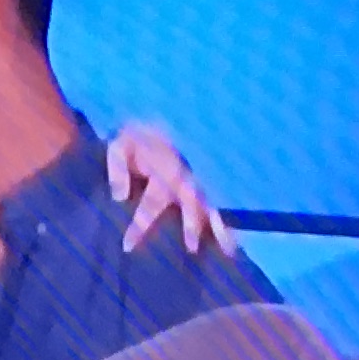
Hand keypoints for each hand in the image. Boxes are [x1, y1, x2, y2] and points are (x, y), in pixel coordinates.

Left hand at [106, 120, 235, 257]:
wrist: (163, 110)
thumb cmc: (140, 133)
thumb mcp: (121, 144)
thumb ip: (118, 168)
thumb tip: (120, 196)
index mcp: (163, 171)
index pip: (151, 204)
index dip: (140, 226)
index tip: (128, 246)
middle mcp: (186, 176)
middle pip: (191, 204)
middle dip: (192, 226)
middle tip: (192, 249)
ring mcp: (200, 176)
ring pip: (213, 202)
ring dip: (220, 225)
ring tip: (230, 249)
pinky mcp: (210, 174)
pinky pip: (223, 197)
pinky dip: (232, 214)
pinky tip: (240, 232)